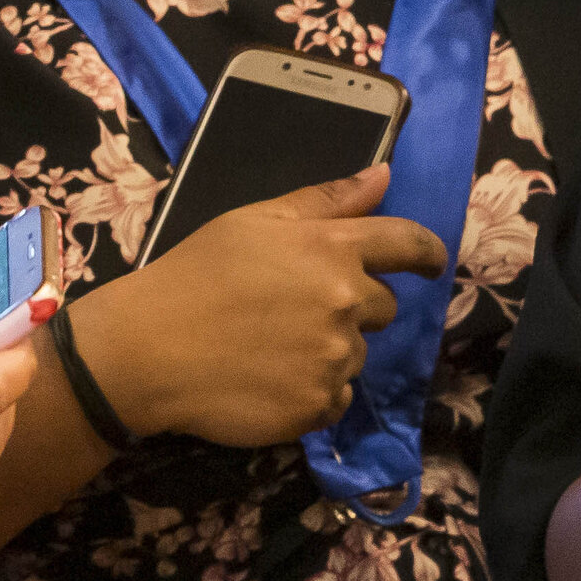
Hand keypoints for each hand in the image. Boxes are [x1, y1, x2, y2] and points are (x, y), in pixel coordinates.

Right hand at [81, 163, 440, 446]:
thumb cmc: (197, 273)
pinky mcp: (318, 405)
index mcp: (333, 248)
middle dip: (353, 306)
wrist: (149, 348)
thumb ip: (326, 200)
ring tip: (270, 347)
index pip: (409, 244)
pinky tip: (269, 379)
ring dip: (328, 351)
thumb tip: (384, 175)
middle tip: (295, 309)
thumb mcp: (256, 220)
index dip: (427, 254)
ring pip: (356, 355)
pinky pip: (335, 398)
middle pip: (382, 307)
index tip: (430, 264)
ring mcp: (334, 357)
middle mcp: (346, 302)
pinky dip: (312, 392)